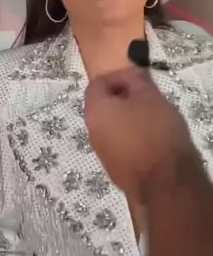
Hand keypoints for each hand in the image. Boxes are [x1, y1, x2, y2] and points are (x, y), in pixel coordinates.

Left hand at [84, 65, 194, 200]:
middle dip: (122, 98)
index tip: (138, 79)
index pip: (97, 84)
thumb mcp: (150, 96)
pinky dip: (131, 139)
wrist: (164, 182)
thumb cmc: (155, 132)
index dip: (117, 77)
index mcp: (95, 111)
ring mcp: (101, 154)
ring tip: (151, 119)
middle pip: (102, 107)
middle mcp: (91, 132)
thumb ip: (136, 80)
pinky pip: (119, 146)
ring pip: (110, 128)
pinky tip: (150, 141)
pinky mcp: (114, 171)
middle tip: (146, 98)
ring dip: (126, 120)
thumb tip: (129, 73)